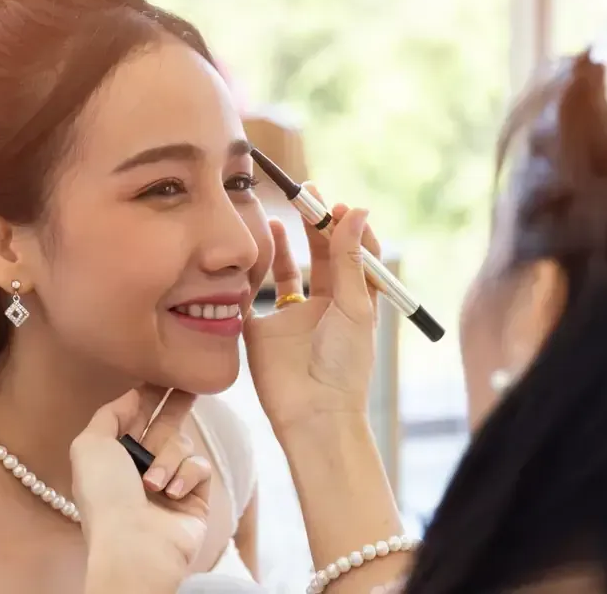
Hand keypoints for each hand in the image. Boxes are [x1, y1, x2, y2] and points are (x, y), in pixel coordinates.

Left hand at [71, 386, 211, 590]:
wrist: (134, 544)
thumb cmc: (106, 496)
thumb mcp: (89, 446)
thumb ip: (109, 414)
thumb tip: (132, 395)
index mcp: (114, 453)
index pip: (137, 413)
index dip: (149, 392)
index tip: (165, 371)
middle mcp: (142, 465)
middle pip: (166, 422)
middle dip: (177, 402)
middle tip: (192, 383)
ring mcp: (171, 481)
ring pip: (182, 443)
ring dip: (168, 458)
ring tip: (154, 484)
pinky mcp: (196, 496)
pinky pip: (200, 466)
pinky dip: (187, 476)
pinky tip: (174, 493)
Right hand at [244, 191, 381, 434]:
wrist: (313, 412)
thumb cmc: (344, 364)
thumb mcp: (353, 306)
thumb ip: (349, 258)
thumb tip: (355, 209)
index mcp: (352, 302)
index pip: (353, 254)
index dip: (346, 228)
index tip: (337, 205)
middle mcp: (323, 307)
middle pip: (319, 256)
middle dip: (314, 225)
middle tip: (306, 195)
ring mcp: (291, 318)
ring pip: (285, 272)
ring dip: (282, 244)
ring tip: (277, 217)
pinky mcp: (261, 331)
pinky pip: (253, 297)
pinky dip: (252, 273)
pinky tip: (252, 251)